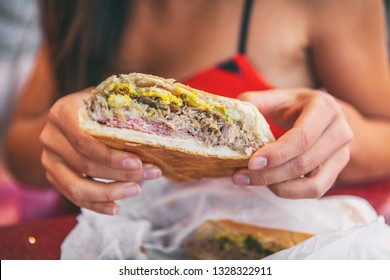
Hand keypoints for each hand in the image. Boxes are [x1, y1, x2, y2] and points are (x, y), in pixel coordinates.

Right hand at [39, 91, 161, 214]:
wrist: (69, 118)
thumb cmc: (96, 107)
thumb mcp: (107, 99)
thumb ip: (124, 106)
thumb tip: (160, 116)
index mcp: (63, 113)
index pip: (84, 139)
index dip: (111, 155)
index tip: (138, 162)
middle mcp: (51, 137)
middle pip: (86, 164)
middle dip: (121, 173)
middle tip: (151, 173)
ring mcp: (49, 160)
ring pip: (77, 186)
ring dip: (110, 192)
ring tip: (136, 190)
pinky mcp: (53, 177)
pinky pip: (73, 197)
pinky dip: (96, 205)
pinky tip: (115, 207)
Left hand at [233, 88, 352, 197]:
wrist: (319, 115)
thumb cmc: (293, 106)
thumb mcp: (275, 98)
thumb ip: (253, 103)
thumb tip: (235, 116)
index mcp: (325, 107)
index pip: (303, 137)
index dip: (277, 153)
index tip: (251, 163)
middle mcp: (340, 131)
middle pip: (305, 163)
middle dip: (270, 174)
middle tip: (240, 176)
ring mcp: (342, 154)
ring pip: (312, 183)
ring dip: (278, 187)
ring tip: (252, 180)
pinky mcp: (337, 171)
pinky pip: (315, 191)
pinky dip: (290, 192)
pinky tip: (269, 184)